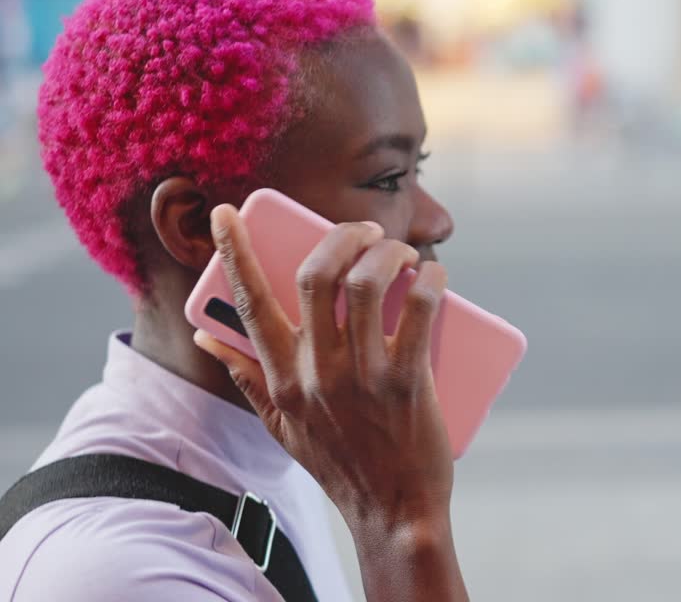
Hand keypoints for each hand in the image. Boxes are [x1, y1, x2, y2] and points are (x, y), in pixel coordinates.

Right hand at [194, 204, 454, 533]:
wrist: (392, 511)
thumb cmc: (338, 462)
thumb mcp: (279, 424)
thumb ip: (245, 377)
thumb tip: (204, 337)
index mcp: (280, 377)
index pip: (248, 301)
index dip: (233, 250)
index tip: (226, 212)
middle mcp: (314, 371)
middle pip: (317, 275)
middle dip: (342, 236)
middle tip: (365, 231)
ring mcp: (361, 375)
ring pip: (367, 283)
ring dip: (387, 252)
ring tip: (403, 253)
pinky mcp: (407, 381)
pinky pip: (419, 312)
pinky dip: (429, 282)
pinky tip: (433, 274)